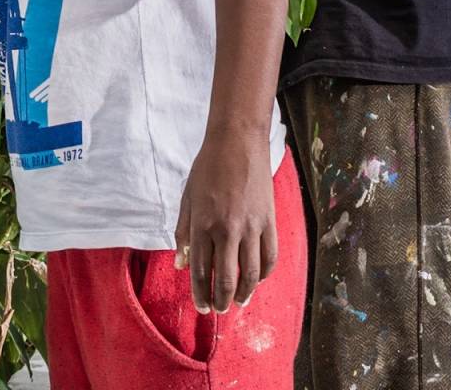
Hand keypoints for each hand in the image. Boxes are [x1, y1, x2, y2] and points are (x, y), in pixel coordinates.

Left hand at [174, 138, 276, 313]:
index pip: (201, 271)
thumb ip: (184, 232)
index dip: (200, 294)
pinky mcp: (269, 220)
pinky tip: (257, 279)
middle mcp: (227, 229)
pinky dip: (264, 273)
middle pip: (226, 279)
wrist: (237, 142)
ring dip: (244, 294)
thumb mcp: (188, 198)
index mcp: (203, 224)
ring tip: (239, 302)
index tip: (202, 307)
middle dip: (221, 301)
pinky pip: (269, 256)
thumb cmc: (207, 167)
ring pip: (250, 273)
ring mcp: (251, 226)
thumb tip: (181, 264)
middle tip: (219, 309)